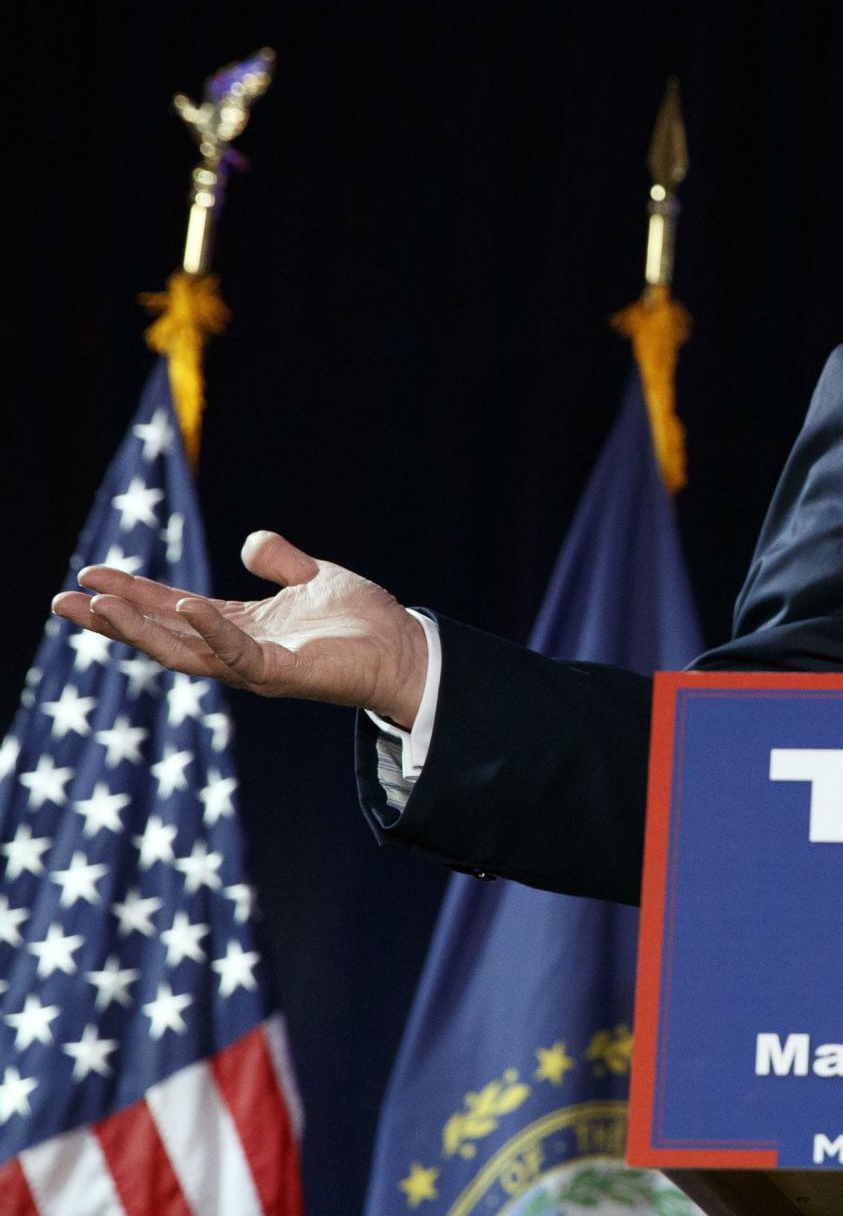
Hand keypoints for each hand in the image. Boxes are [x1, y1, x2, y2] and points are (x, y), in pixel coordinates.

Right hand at [51, 530, 430, 726]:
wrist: (407, 649)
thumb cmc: (364, 621)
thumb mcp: (314, 578)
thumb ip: (281, 561)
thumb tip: (252, 542)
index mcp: (239, 628)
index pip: (171, 610)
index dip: (132, 594)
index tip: (89, 576)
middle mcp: (237, 651)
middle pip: (161, 635)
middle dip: (112, 620)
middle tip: (62, 602)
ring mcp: (255, 666)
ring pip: (183, 651)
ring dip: (139, 630)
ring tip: (97, 607)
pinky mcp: (281, 674)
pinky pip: (237, 653)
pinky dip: (211, 630)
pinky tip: (187, 604)